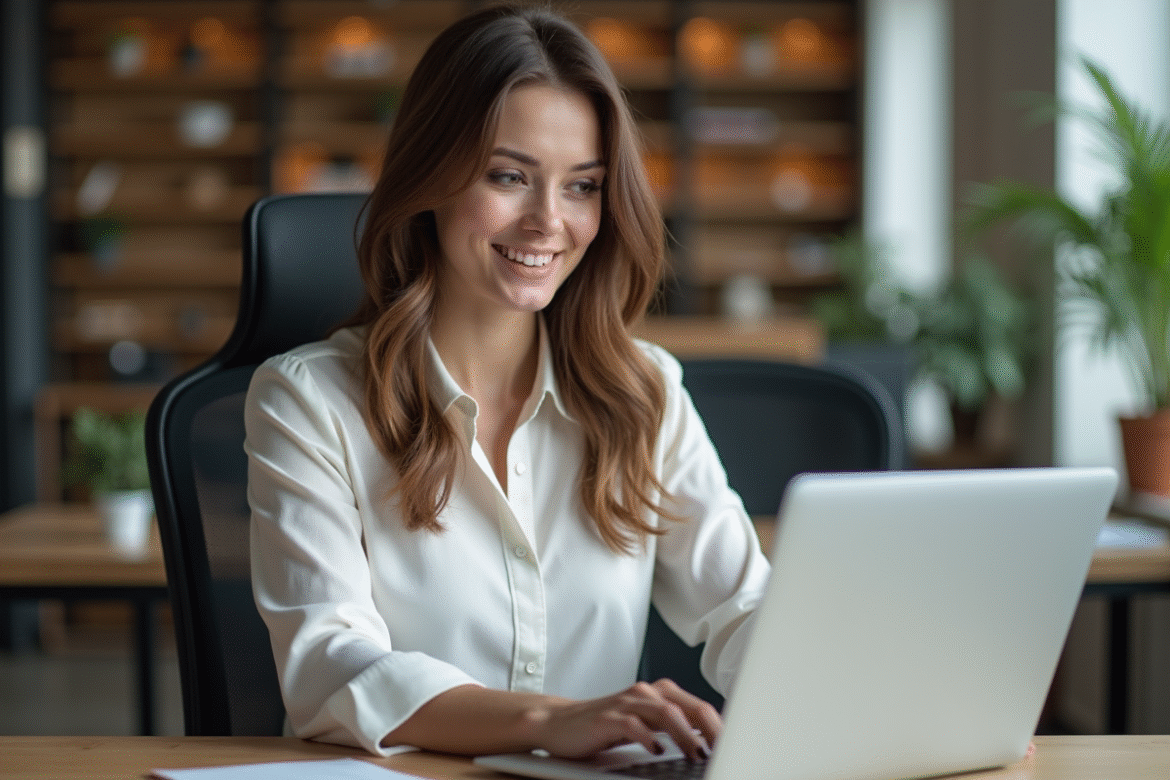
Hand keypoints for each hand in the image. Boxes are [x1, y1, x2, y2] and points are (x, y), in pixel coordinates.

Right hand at [525, 679, 720, 760]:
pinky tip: (657, 750)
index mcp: (658, 693)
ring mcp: (626, 702)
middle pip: (688, 705)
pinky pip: (633, 723)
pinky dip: (648, 737)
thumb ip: (672, 728)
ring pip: (665, 712)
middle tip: (723, 748)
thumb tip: (708, 742)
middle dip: (710, 728)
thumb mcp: (644, 724)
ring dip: (685, 734)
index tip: (734, 743)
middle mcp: (644, 692)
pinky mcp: (607, 717)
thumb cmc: (605, 725)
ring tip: (697, 753)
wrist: (559, 723)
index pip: (698, 706)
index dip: (718, 725)